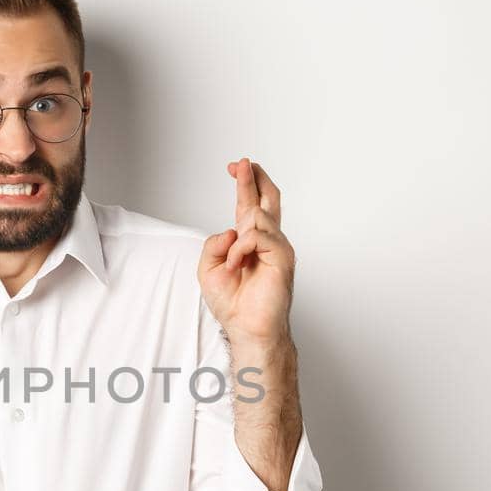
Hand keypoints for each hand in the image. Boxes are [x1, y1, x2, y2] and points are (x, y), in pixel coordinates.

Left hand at [197, 157, 295, 345]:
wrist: (247, 327)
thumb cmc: (232, 303)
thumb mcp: (207, 269)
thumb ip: (214, 244)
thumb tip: (232, 230)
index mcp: (250, 241)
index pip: (250, 204)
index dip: (244, 183)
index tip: (235, 166)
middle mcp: (267, 240)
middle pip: (268, 198)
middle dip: (254, 177)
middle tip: (242, 163)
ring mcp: (277, 247)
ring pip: (257, 216)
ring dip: (236, 239)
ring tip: (232, 265)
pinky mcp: (282, 256)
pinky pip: (257, 236)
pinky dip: (240, 250)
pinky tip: (236, 266)